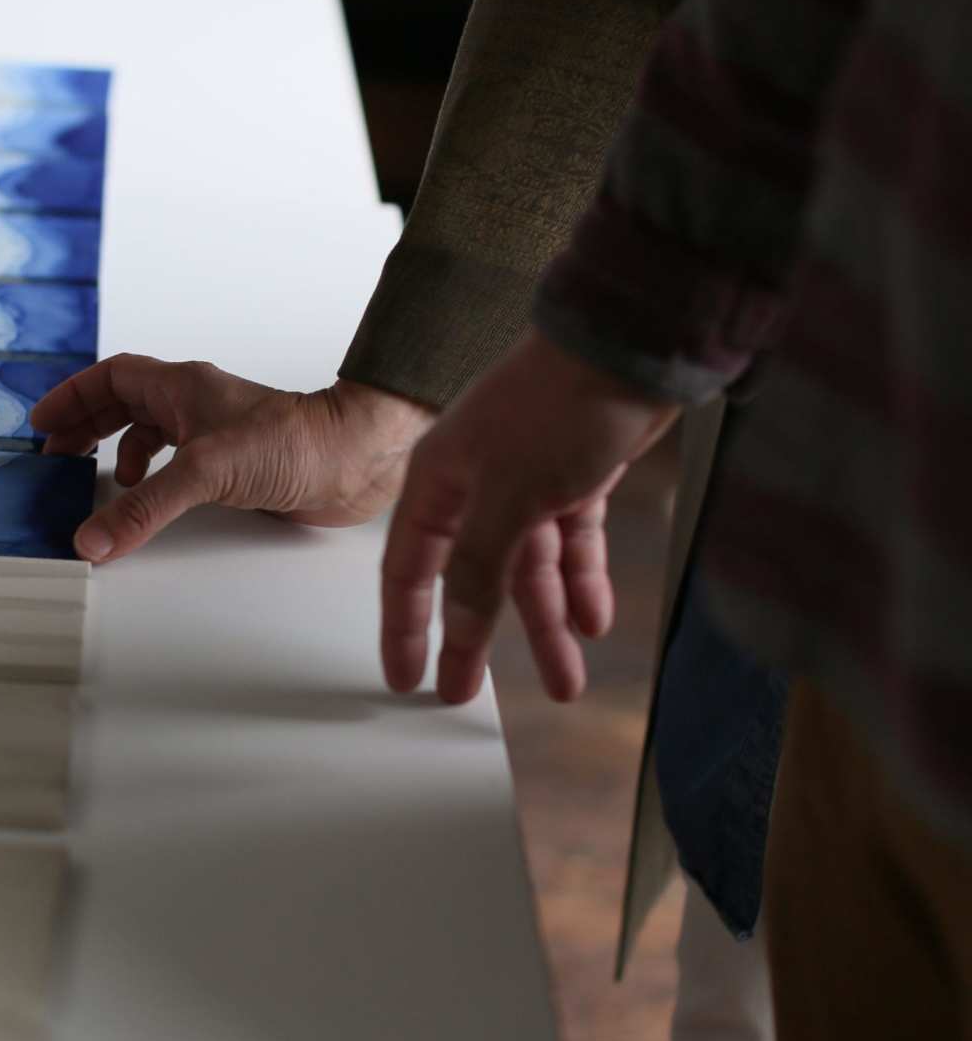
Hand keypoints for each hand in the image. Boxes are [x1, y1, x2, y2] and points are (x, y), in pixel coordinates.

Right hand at [31, 355, 434, 562]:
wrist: (356, 460)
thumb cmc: (296, 442)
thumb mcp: (205, 471)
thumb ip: (144, 506)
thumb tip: (93, 538)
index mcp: (183, 386)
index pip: (112, 377)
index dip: (73, 396)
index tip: (43, 422)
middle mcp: (197, 404)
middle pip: (125, 402)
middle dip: (88, 424)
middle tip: (57, 452)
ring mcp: (217, 433)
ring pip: (153, 432)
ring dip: (120, 452)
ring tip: (98, 480)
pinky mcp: (236, 465)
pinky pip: (178, 464)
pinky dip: (155, 478)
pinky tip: (154, 499)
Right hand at [381, 329, 679, 705]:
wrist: (634, 346)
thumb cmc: (558, 407)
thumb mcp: (509, 497)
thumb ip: (478, 567)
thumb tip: (457, 630)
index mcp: (440, 480)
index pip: (408, 567)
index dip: (405, 625)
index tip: (406, 677)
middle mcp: (476, 483)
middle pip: (470, 577)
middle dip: (476, 637)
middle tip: (468, 694)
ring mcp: (527, 481)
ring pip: (529, 568)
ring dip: (548, 622)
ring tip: (568, 681)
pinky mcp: (575, 477)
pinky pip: (570, 543)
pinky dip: (582, 580)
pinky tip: (595, 620)